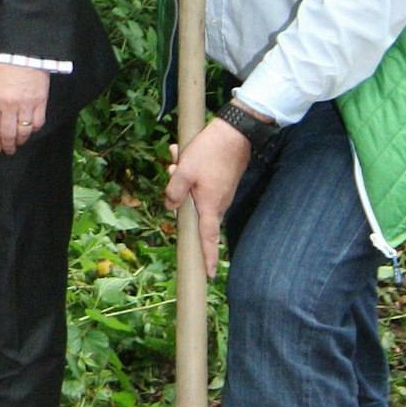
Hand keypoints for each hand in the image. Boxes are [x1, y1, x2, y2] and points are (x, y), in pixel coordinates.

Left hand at [0, 61, 50, 155]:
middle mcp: (8, 106)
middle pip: (7, 134)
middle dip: (7, 146)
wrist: (22, 52)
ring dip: (21, 141)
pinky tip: (31, 131)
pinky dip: (34, 130)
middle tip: (7, 151)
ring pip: (23, 131)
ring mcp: (26, 105)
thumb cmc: (2, 66)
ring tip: (19, 144)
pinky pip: (38, 122)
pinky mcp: (40, 101)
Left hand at [164, 115, 253, 272]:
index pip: (208, 238)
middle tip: (173, 168)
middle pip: (194, 211)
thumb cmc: (209, 152)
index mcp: (210, 206)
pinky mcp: (222, 183)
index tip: (207, 273)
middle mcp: (219, 203)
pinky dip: (190, 171)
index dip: (207, 256)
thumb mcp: (184, 170)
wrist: (235, 133)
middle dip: (178, 195)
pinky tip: (182, 154)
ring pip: (195, 194)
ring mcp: (222, 193)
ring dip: (182, 178)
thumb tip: (170, 207)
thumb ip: (174, 191)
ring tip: (176, 156)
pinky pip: (201, 183)